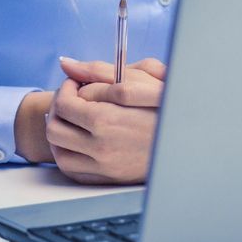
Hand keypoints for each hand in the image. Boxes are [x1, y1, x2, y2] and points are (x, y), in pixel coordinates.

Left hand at [46, 57, 165, 184]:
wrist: (187, 139)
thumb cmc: (163, 104)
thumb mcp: (135, 79)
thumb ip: (96, 70)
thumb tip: (65, 63)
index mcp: (105, 119)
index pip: (65, 102)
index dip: (68, 87)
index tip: (77, 83)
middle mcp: (101, 146)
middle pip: (55, 126)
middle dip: (59, 108)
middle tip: (73, 99)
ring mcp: (103, 165)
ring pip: (59, 150)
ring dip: (60, 130)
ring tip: (74, 118)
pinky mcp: (107, 177)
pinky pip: (70, 169)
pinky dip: (67, 153)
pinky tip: (78, 139)